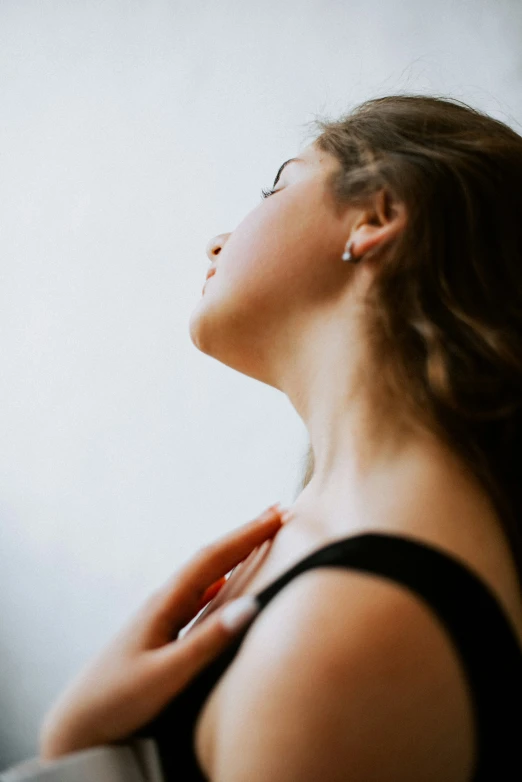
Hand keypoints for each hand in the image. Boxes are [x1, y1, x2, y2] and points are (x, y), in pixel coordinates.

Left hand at [39, 503, 284, 759]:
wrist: (78, 727)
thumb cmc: (116, 702)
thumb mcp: (166, 675)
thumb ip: (207, 642)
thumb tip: (252, 606)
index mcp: (164, 604)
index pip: (213, 559)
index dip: (247, 535)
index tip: (277, 515)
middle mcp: (163, 603)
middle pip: (210, 560)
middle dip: (245, 536)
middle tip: (277, 514)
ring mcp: (161, 617)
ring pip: (205, 576)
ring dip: (234, 555)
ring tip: (260, 539)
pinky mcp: (161, 634)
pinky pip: (198, 597)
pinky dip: (221, 581)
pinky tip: (226, 585)